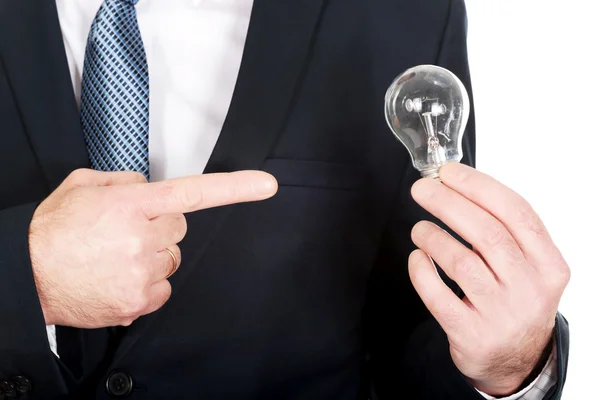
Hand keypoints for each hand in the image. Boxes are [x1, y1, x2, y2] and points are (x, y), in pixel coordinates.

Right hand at [29, 169, 276, 328]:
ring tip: (116, 257)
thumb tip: (150, 187)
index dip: (234, 188)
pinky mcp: (139, 301)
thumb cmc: (51, 231)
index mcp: (131, 205)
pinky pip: (164, 287)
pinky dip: (149, 283)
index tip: (266, 186)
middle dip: (161, 227)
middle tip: (128, 232)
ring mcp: (142, 273)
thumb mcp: (83, 186)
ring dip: (152, 255)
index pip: (192, 192)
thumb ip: (125, 181)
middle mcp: (141, 238)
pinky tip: (120, 277)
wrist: (26, 275)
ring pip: (172, 259)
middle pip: (180, 227)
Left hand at [408, 163, 568, 395]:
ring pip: (461, 263)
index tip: (448, 172)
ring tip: (419, 229)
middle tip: (422, 189)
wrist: (517, 360)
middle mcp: (530, 289)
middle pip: (486, 233)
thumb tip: (455, 185)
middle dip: (448, 203)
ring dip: (433, 237)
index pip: (515, 212)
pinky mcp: (472, 334)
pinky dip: (422, 271)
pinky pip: (438, 296)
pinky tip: (417, 257)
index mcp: (548, 264)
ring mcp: (501, 314)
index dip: (478, 187)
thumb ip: (503, 230)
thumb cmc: (515, 300)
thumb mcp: (529, 266)